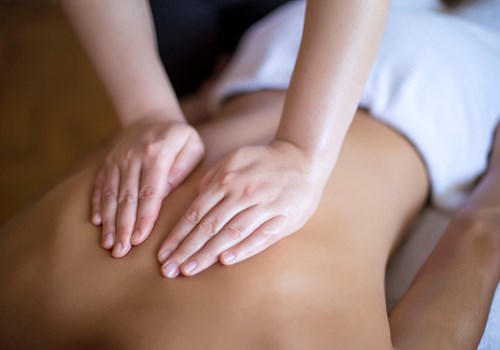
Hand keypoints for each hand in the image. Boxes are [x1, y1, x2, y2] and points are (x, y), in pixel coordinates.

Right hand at [91, 118, 203, 257]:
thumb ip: (182, 169)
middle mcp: (133, 156)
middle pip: (127, 197)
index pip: (150, 191)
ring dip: (109, 221)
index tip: (139, 238)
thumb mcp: (192, 146)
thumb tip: (165, 194)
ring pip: (111, 194)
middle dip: (123, 226)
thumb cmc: (179, 137)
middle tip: (121, 251)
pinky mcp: (107, 163)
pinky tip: (97, 224)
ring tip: (109, 244)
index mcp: (157, 153)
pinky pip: (100, 186)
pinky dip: (98, 205)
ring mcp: (117, 159)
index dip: (144, 216)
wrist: (150, 116)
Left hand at [157, 139, 326, 277]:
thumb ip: (213, 178)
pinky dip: (243, 249)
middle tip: (170, 269)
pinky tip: (225, 261)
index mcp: (227, 179)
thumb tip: (195, 198)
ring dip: (208, 253)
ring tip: (190, 269)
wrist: (303, 158)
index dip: (178, 235)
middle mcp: (242, 193)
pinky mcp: (284, 217)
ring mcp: (264, 205)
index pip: (196, 212)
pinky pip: (260, 236)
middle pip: (209, 226)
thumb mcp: (234, 160)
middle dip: (187, 250)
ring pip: (231, 233)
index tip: (164, 254)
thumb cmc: (264, 162)